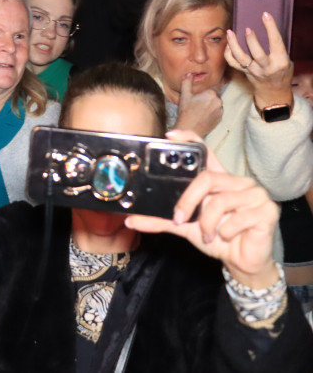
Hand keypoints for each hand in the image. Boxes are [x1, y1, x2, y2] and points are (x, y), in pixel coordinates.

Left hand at [125, 147, 279, 289]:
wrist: (242, 262)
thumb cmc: (216, 237)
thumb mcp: (185, 227)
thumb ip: (161, 221)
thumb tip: (130, 221)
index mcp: (219, 180)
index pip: (206, 151)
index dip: (190, 139)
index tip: (170, 136)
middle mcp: (238, 182)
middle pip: (206, 178)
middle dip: (188, 201)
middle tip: (180, 219)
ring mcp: (255, 194)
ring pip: (220, 201)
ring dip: (207, 223)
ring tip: (208, 234)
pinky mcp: (267, 210)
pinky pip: (238, 218)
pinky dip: (227, 232)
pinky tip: (229, 237)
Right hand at [174, 74, 223, 137]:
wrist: (190, 128)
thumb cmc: (186, 112)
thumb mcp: (184, 95)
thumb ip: (187, 82)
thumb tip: (189, 74)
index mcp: (211, 93)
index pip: (214, 87)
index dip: (207, 90)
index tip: (202, 93)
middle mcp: (218, 101)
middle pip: (215, 96)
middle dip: (209, 97)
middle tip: (198, 102)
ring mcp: (220, 111)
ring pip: (217, 104)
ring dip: (211, 105)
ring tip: (200, 109)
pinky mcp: (220, 118)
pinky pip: (217, 112)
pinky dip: (212, 112)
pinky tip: (203, 115)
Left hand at [226, 13, 294, 108]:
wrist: (274, 90)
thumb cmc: (281, 70)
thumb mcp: (285, 59)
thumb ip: (276, 47)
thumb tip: (263, 27)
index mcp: (280, 62)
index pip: (276, 42)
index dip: (271, 28)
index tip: (265, 15)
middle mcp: (266, 67)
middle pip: (257, 53)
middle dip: (251, 40)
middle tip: (247, 28)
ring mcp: (253, 71)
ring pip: (241, 58)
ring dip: (234, 45)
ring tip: (230, 32)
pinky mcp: (244, 73)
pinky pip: (233, 64)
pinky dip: (228, 54)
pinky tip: (228, 44)